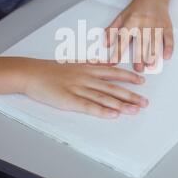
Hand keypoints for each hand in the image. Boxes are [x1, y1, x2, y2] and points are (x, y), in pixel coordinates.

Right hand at [21, 59, 148, 118]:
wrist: (32, 73)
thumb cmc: (51, 69)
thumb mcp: (74, 63)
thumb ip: (91, 65)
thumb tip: (106, 64)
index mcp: (88, 68)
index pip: (113, 72)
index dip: (129, 76)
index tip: (142, 80)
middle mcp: (86, 77)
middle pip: (112, 87)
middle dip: (131, 95)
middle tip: (145, 102)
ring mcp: (78, 89)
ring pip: (104, 97)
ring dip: (121, 105)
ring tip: (135, 110)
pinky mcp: (69, 100)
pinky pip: (88, 106)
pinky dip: (102, 111)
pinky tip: (113, 114)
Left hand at [105, 0, 173, 72]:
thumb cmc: (137, 8)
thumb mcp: (121, 16)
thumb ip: (112, 30)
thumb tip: (105, 43)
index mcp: (131, 20)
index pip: (123, 37)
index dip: (118, 50)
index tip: (114, 61)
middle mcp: (144, 23)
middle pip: (141, 41)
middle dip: (140, 56)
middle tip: (138, 68)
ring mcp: (157, 25)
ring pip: (155, 41)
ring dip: (154, 54)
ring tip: (151, 65)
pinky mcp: (167, 26)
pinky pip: (169, 38)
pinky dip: (169, 47)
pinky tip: (166, 56)